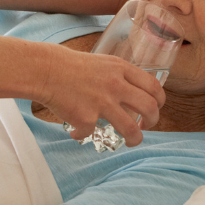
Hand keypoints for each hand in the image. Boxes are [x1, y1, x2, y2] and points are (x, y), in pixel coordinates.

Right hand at [34, 47, 163, 146]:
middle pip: (150, 108)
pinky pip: (90, 133)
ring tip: (130, 142)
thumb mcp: (101, 62)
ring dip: (135, 139)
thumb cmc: (68, 65)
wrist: (44, 70)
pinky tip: (75, 131)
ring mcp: (102, 102)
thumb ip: (117, 75)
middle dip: (153, 121)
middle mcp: (116, 85)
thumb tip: (129, 92)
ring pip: (131, 129)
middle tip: (146, 126)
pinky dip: (82, 135)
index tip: (155, 108)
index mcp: (121, 69)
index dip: (159, 101)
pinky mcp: (86, 118)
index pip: (154, 86)